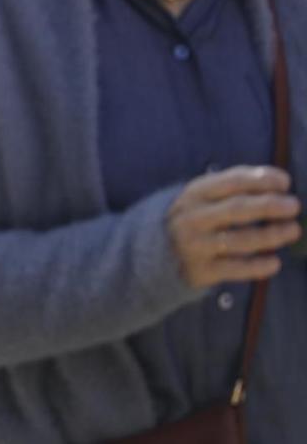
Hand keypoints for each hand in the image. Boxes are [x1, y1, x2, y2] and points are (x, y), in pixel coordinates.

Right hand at [168, 166, 301, 288]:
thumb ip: (233, 187)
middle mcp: (192, 217)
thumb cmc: (194, 218)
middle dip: (269, 205)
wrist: (156, 251)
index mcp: (194, 194)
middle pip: (236, 209)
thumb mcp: (203, 197)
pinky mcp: (201, 271)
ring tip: (293, 230)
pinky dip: (258, 266)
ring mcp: (195, 245)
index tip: (286, 182)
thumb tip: (277, 182)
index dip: (260, 180)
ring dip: (271, 234)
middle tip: (294, 205)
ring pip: (239, 240)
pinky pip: (235, 269)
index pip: (230, 182)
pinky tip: (275, 262)